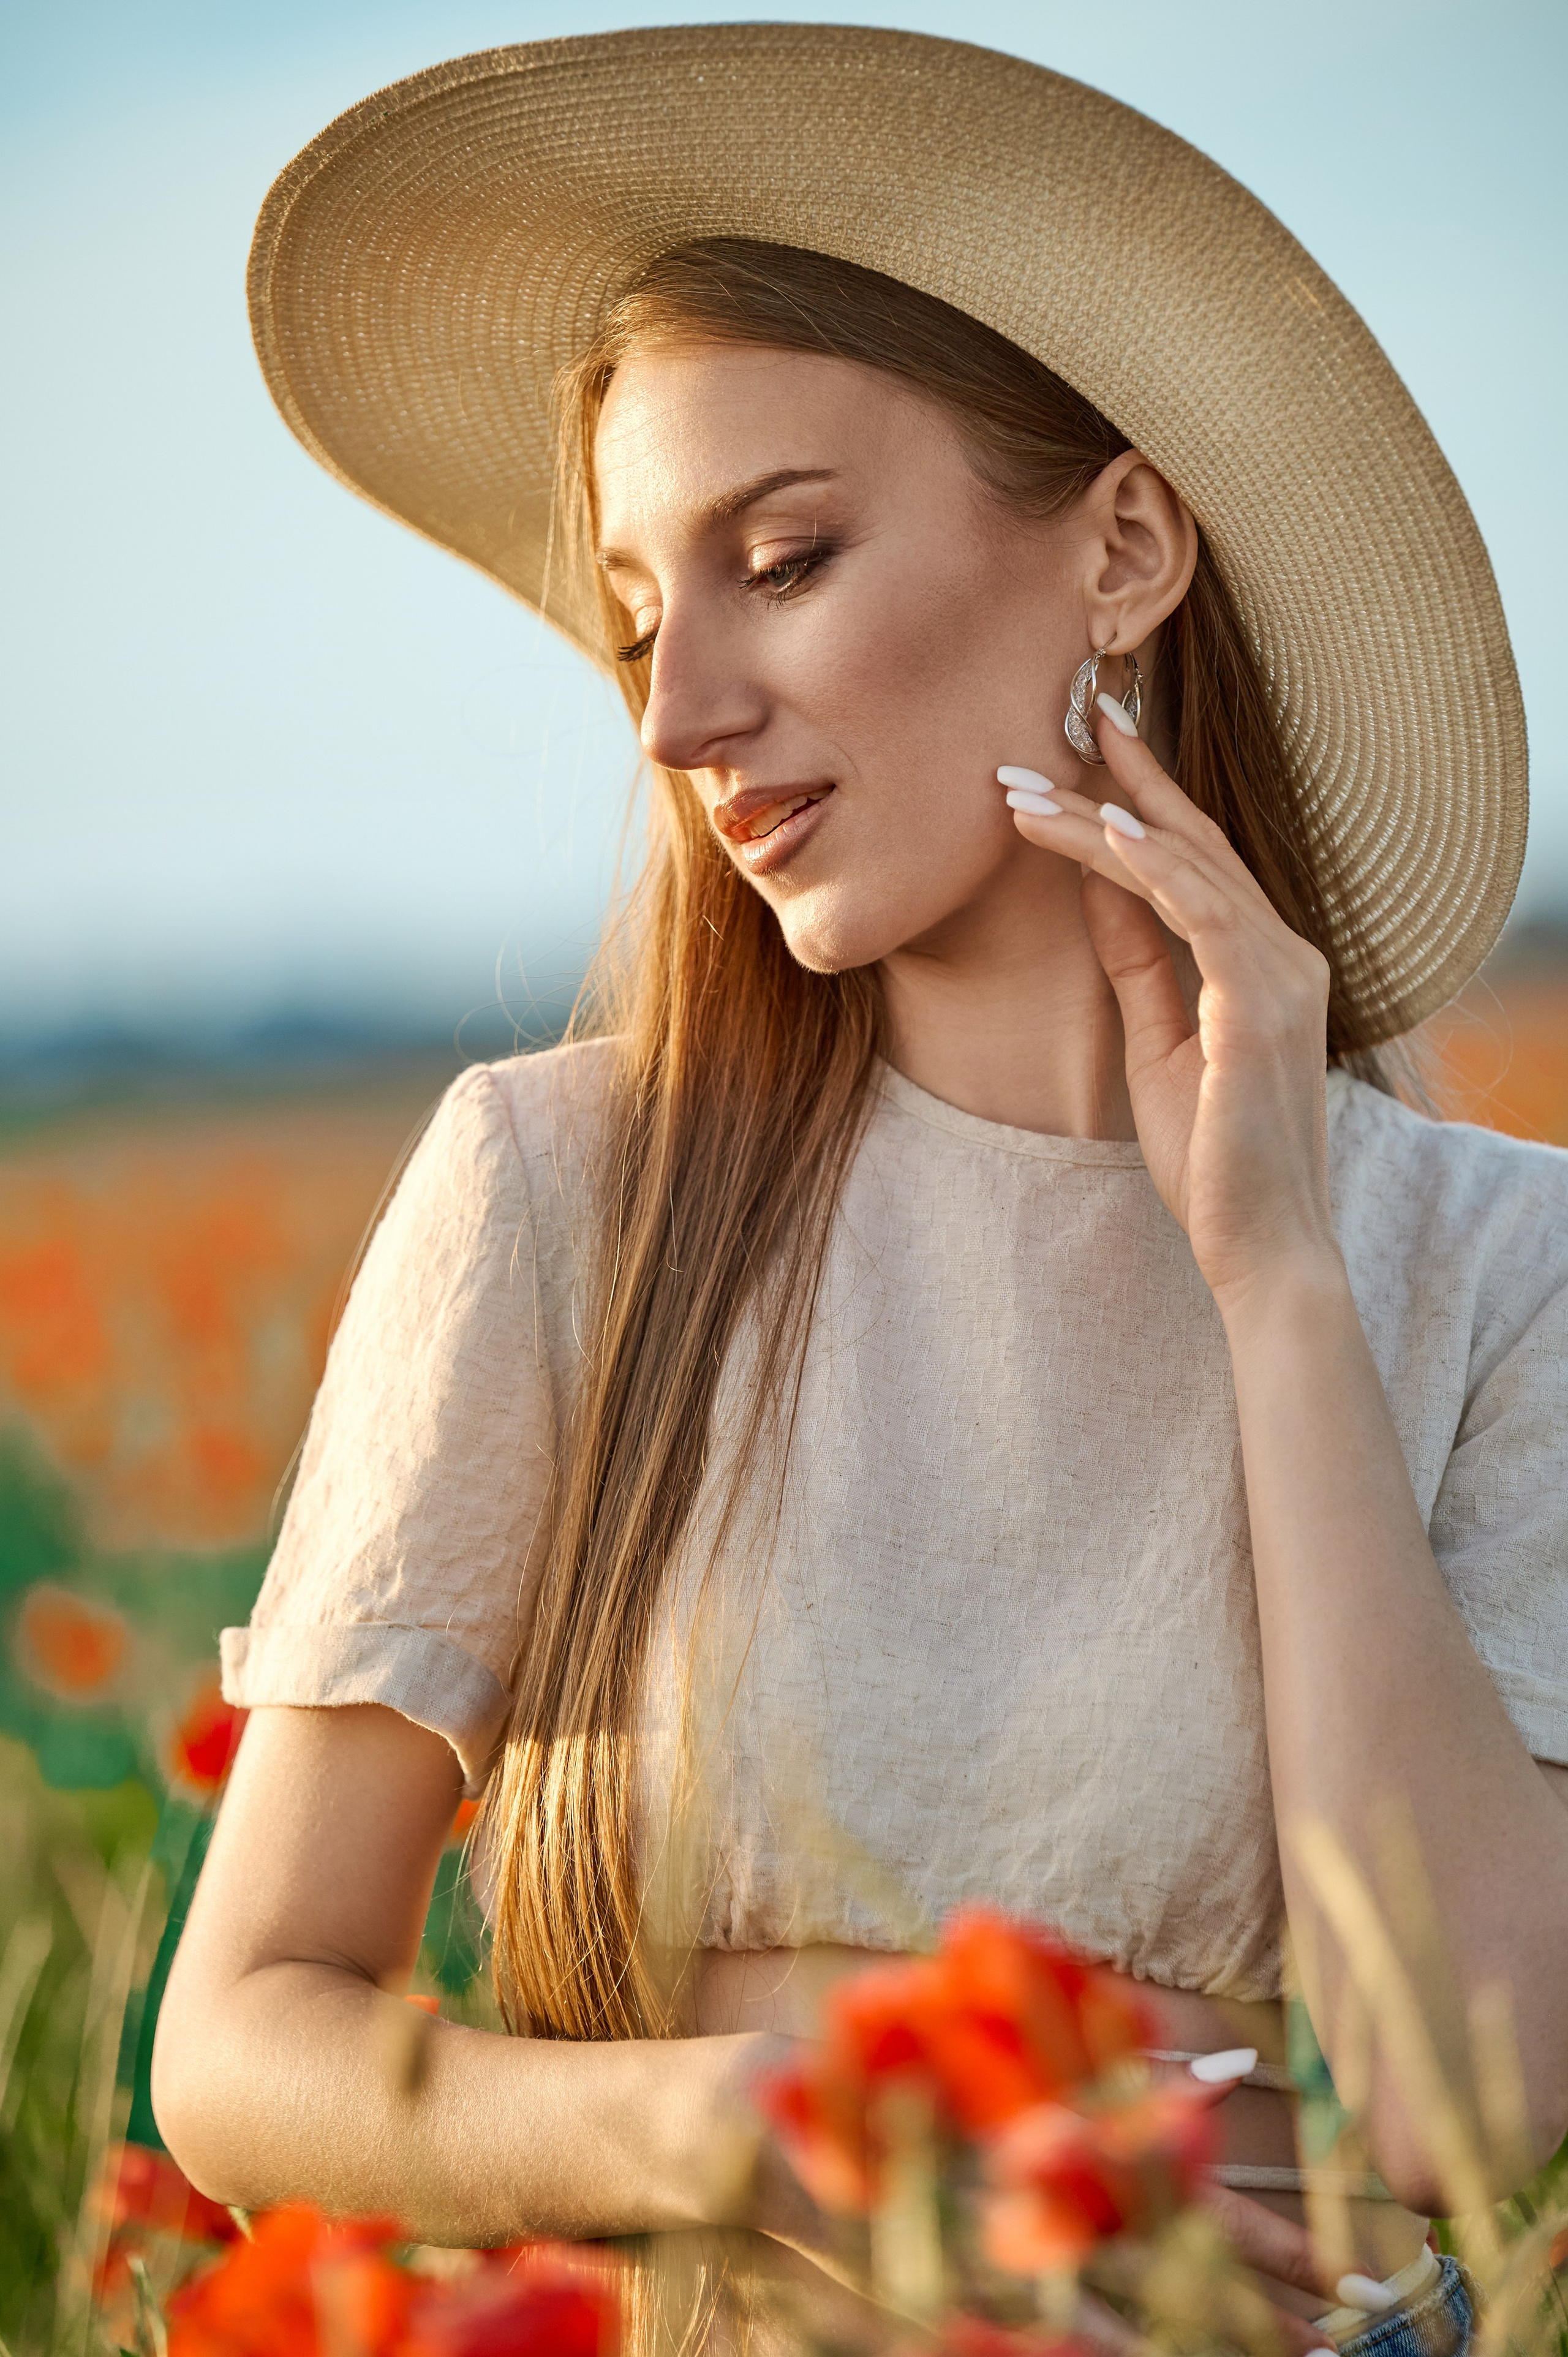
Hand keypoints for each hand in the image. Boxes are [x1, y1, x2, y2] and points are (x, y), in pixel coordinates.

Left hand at [1003, 705, 1341, 1314]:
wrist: (1262, 1245)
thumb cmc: (1212, 1158)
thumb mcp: (1157, 1039)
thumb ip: (1138, 960)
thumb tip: (1097, 883)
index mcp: (1262, 962)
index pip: (1195, 858)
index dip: (1142, 794)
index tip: (1085, 739)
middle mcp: (1284, 953)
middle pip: (1190, 844)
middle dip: (1117, 782)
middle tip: (1052, 719)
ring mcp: (1282, 975)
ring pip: (1184, 868)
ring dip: (1102, 820)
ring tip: (1026, 786)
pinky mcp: (1263, 1005)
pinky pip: (1205, 913)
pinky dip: (1154, 868)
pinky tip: (1105, 833)